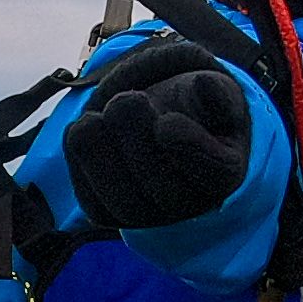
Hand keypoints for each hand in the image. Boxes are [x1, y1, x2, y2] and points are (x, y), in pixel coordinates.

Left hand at [64, 42, 252, 230]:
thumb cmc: (193, 110)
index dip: (189, 148)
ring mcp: (146, 216)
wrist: (161, 126)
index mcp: (223, 173)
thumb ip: (214, 91)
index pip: (213, 171)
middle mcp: (186, 205)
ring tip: (96, 116)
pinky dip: (80, 161)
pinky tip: (85, 127)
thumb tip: (206, 86)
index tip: (167, 121)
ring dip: (102, 155)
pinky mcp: (108, 214)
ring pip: (121, 202)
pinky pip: (88, 197)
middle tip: (127, 99)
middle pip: (162, 190)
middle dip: (138, 141)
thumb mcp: (212, 93)